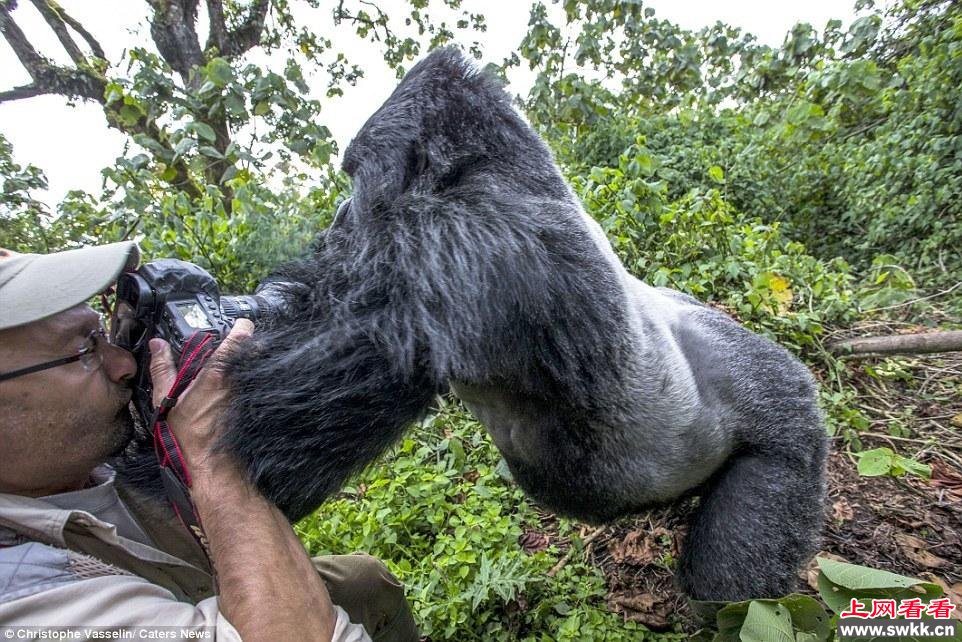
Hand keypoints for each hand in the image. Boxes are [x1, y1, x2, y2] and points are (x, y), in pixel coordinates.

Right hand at [148, 319, 253, 478]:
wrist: (209, 461)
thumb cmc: (187, 434)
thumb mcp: (165, 398)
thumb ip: (162, 368)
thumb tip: (158, 345)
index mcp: (217, 372)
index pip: (242, 337)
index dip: (242, 326)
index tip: (239, 324)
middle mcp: (237, 379)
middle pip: (253, 349)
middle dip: (245, 345)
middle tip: (232, 346)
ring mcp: (247, 391)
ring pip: (255, 366)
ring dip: (247, 363)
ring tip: (232, 368)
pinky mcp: (251, 403)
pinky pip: (254, 383)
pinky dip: (248, 380)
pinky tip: (234, 387)